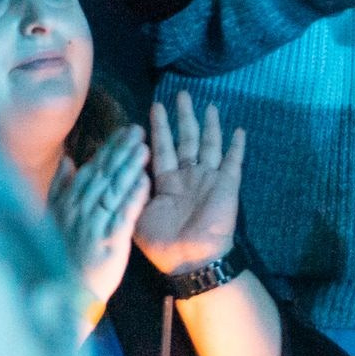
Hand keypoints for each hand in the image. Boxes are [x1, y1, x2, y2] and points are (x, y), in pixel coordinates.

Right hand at [48, 124, 150, 311]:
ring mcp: (95, 223)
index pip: (93, 168)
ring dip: (129, 166)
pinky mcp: (109, 241)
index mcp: (70, 200)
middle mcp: (82, 207)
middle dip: (122, 151)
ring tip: (144, 147)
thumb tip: (68, 160)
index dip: (110, 148)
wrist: (66, 292)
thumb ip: (61, 186)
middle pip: (104, 173)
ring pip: (114, 189)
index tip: (124, 130)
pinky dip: (134, 196)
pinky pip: (123, 215)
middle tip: (138, 130)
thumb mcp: (55, 216)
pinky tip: (146, 181)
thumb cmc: (62, 254)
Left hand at [135, 93, 246, 278]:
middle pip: (185, 139)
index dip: (159, 128)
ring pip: (208, 145)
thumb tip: (116, 170)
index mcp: (166, 183)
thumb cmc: (162, 243)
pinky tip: (239, 130)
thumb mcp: (136, 214)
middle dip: (183, 117)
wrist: (190, 261)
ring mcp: (208, 180)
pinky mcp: (227, 186)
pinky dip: (237, 146)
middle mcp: (188, 177)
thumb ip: (130, 190)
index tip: (155, 106)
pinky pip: (233, 162)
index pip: (162, 148)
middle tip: (181, 94)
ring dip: (209, 125)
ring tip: (208, 104)